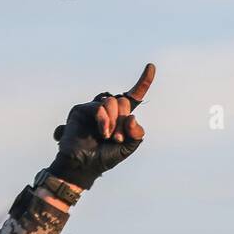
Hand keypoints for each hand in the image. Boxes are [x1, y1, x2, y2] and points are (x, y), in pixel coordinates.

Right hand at [47, 63, 154, 189]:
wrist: (84, 165)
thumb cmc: (105, 157)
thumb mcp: (129, 146)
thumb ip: (137, 133)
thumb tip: (133, 117)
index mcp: (121, 117)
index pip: (133, 96)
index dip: (143, 82)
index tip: (151, 67)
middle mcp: (108, 110)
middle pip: (124, 101)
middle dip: (124, 120)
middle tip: (118, 138)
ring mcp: (94, 108)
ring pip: (113, 101)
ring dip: (115, 121)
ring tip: (109, 137)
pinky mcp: (81, 109)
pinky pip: (99, 107)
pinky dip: (104, 120)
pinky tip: (103, 133)